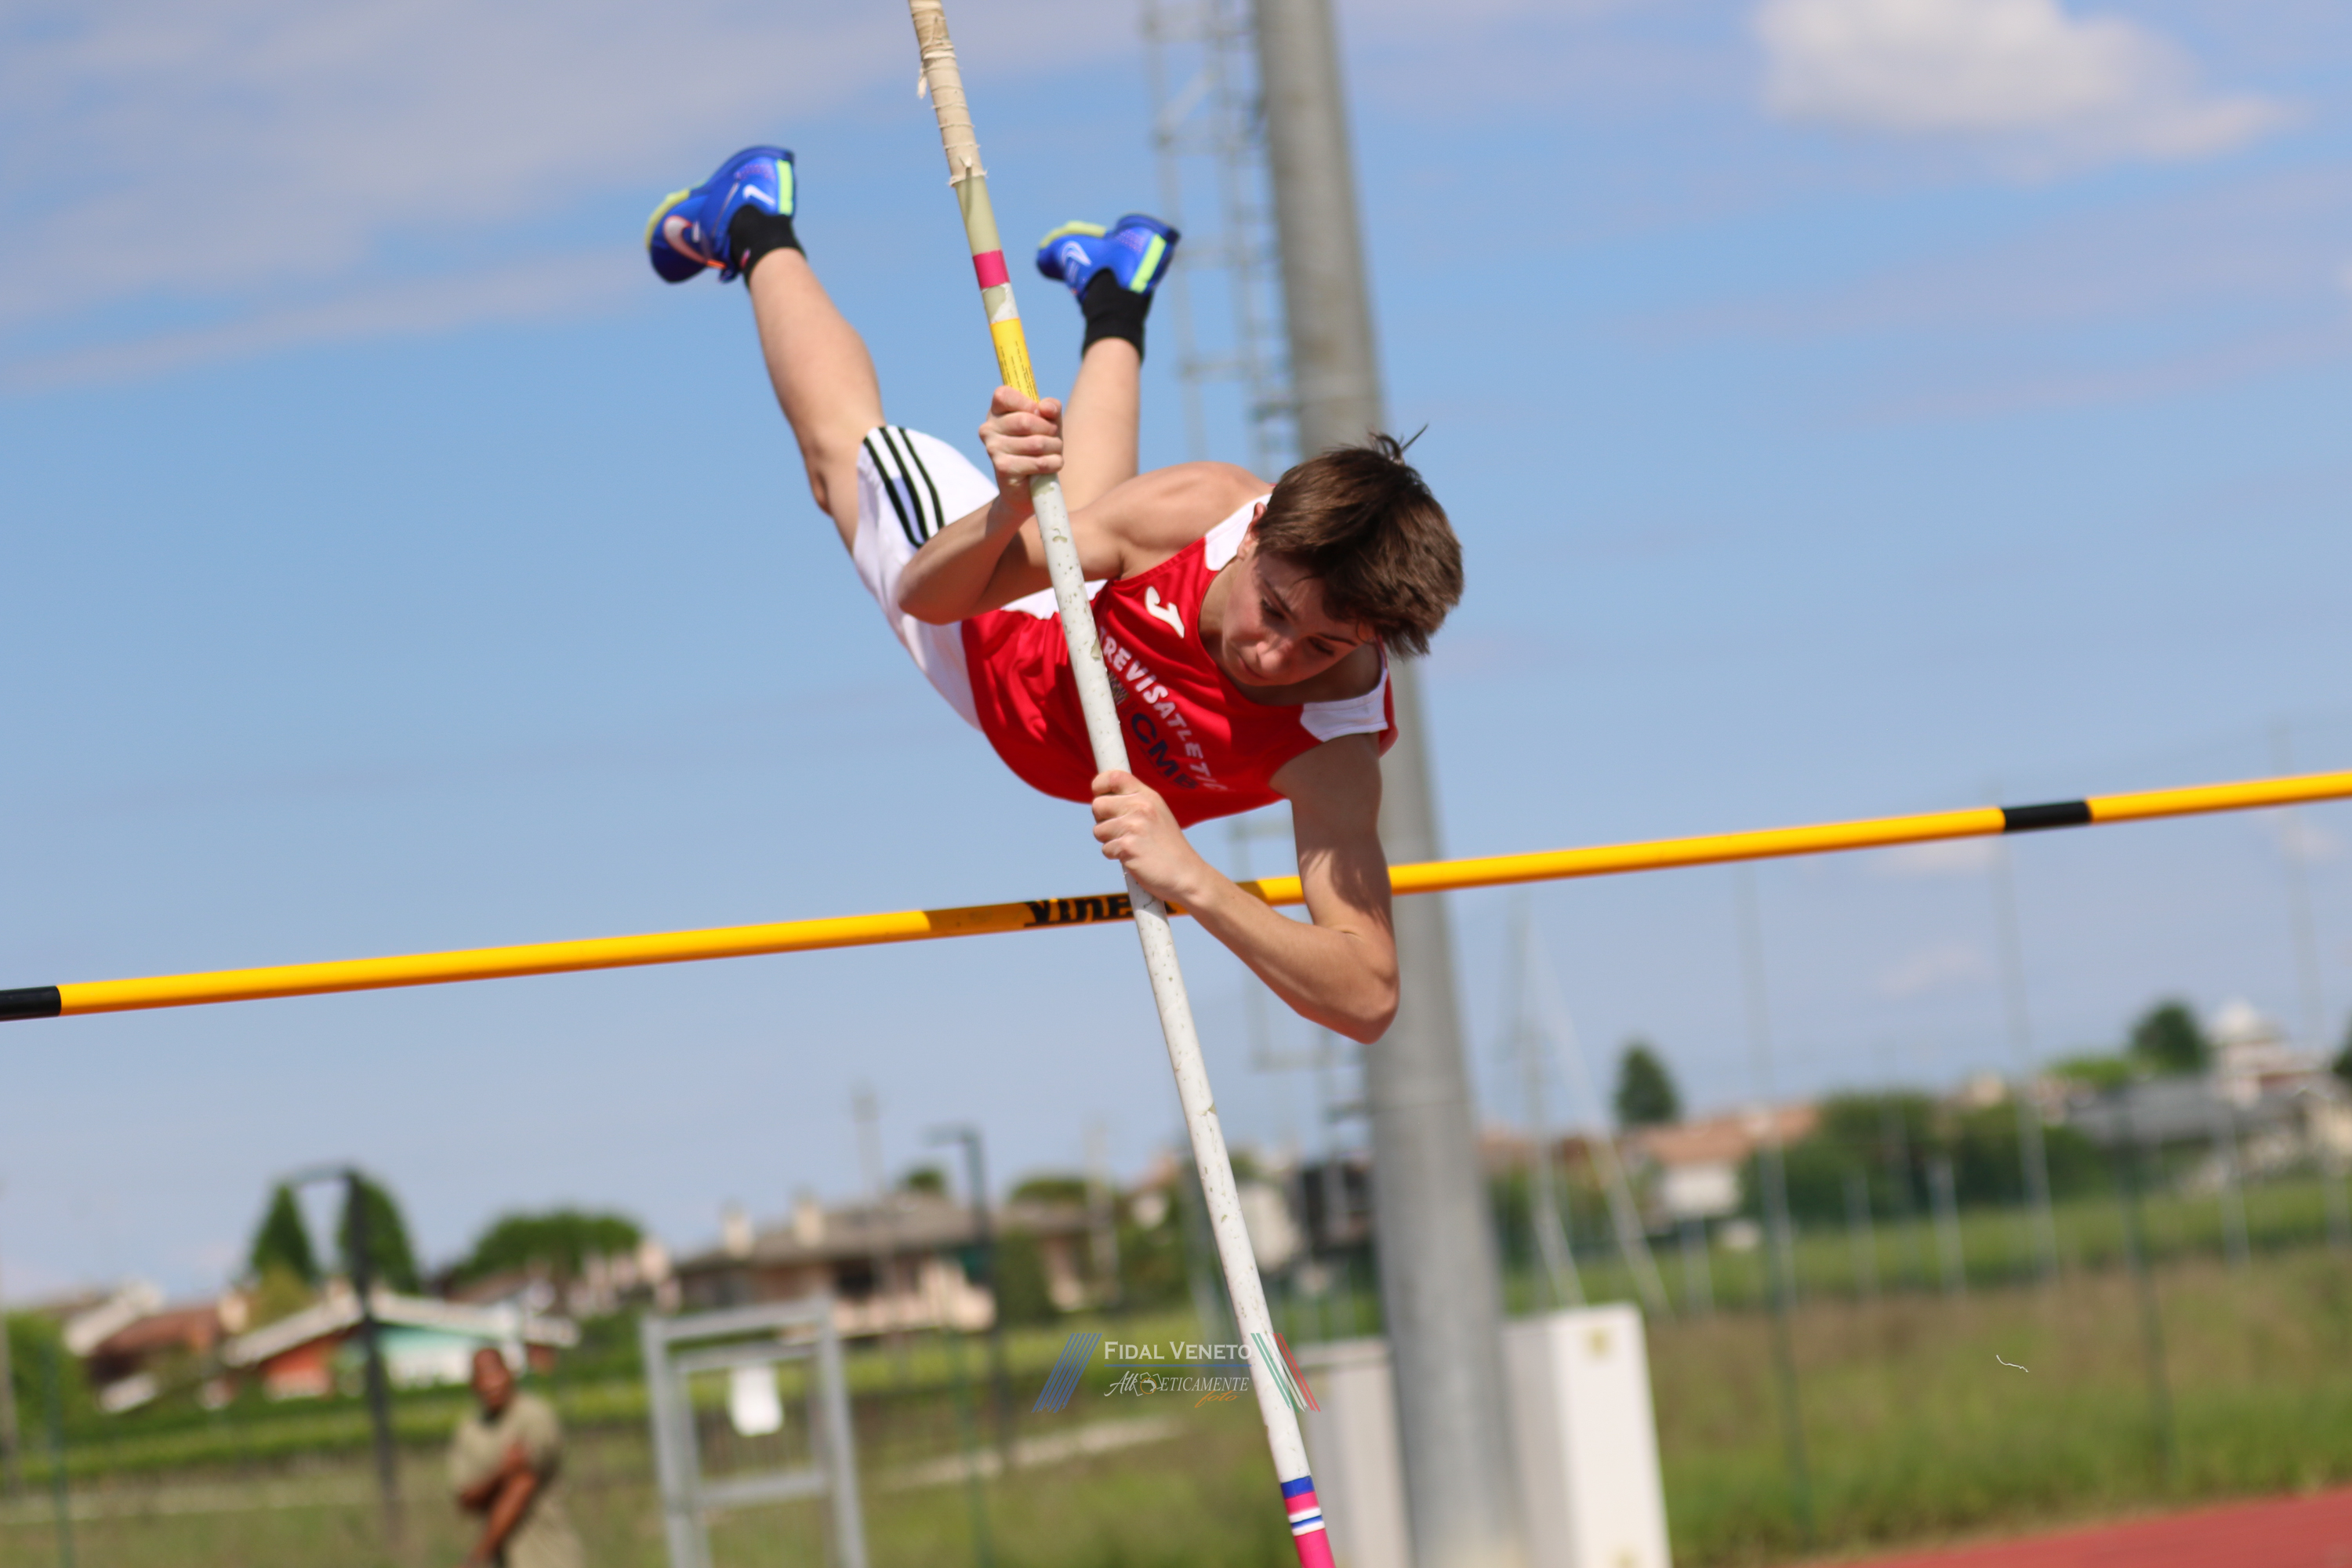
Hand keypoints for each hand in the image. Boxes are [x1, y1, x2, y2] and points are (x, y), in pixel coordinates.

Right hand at [977, 384, 1061, 521]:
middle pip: (1026, 420)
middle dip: (1050, 430)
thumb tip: (1046, 408)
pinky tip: (1051, 466)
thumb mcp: (1049, 423)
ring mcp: (993, 449)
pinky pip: (1038, 462)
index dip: (1027, 403)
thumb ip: (1051, 409)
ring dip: (1055, 448)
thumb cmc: (1038, 449)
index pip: (1003, 395)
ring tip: (1054, 453)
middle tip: (1055, 438)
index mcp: (996, 412)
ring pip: (1036, 443)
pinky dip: (1053, 463)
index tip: (1039, 413)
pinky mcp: (1002, 468)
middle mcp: (988, 429)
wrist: (1028, 488)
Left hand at [1091, 771, 1208, 905]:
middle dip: (1102, 820)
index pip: (1114, 776)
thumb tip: (1101, 800)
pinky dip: (1116, 857)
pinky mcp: (1128, 846)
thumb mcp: (1157, 814)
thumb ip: (1134, 803)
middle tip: (1120, 831)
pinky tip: (1134, 858)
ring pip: (1098, 829)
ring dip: (1109, 841)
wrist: (1187, 875)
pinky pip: (1105, 849)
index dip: (1099, 785)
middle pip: (1098, 804)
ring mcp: (1134, 826)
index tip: (1099, 795)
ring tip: (1131, 846)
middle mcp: (1141, 806)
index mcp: (1148, 796)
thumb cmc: (1168, 848)